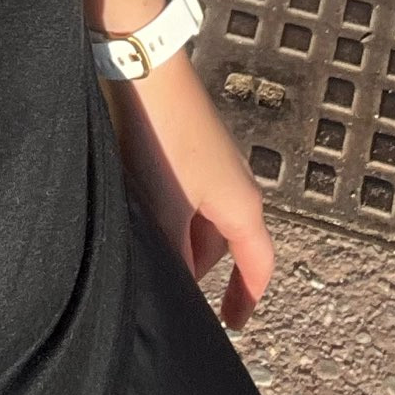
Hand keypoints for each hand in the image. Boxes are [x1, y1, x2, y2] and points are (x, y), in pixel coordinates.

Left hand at [101, 48, 274, 328]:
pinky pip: (186, 193)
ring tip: (142, 242)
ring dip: (177, 236)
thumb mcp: (165, 211)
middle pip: (222, 244)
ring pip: (198, 218)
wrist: (144, 69)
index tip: (231, 325)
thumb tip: (176, 291)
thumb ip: (174, 256)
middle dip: (195, 266)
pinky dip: (168, 210)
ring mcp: (214, 162)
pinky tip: (136, 208)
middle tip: (161, 284)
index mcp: (243, 207)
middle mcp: (236, 184)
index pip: (257, 266)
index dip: (246, 299)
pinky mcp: (190, 144)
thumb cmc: (163, 138)